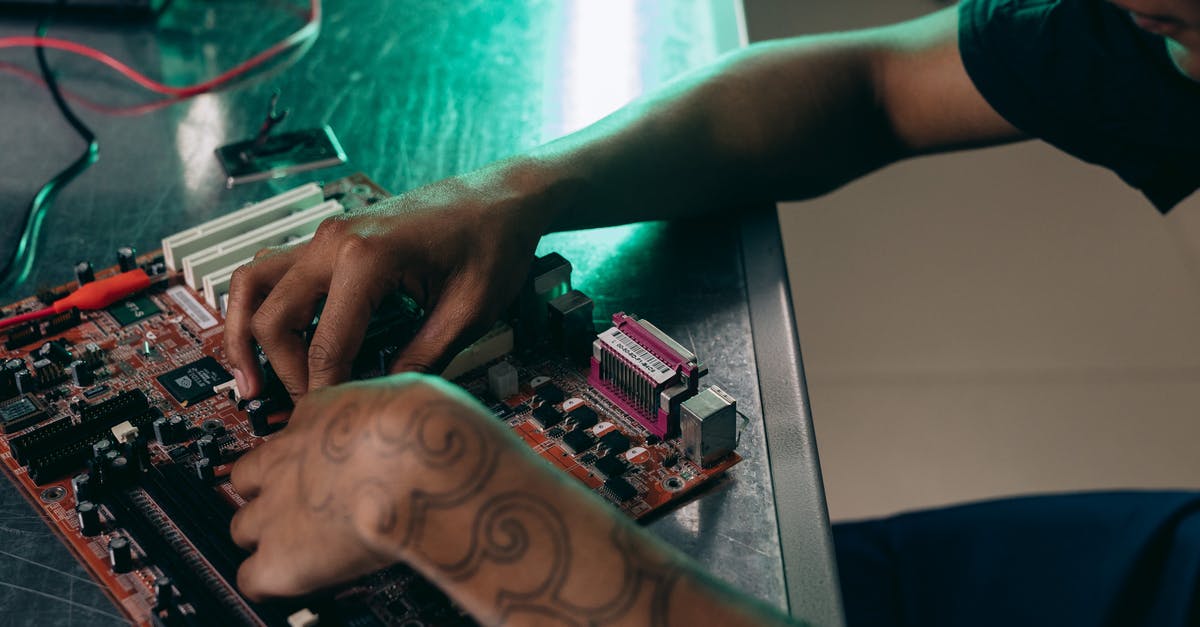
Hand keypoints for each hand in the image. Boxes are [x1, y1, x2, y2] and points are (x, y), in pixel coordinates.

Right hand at [223, 158, 563, 399]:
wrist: (500, 198)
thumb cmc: (492, 244)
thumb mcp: (469, 312)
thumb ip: (422, 358)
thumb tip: (380, 398)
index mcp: (368, 258)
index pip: (326, 345)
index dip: (326, 393)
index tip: (334, 421)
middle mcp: (334, 241)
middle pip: (273, 317)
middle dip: (284, 371)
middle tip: (307, 409)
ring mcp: (327, 236)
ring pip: (254, 284)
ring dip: (245, 334)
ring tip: (250, 381)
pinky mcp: (331, 239)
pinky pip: (274, 270)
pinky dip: (260, 305)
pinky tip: (269, 342)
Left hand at [228, 373, 508, 599]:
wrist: (423, 464)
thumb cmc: (431, 429)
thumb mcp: (410, 396)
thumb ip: (395, 411)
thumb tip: (412, 411)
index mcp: (321, 413)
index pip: (294, 432)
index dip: (309, 455)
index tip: (328, 465)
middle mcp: (287, 457)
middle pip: (247, 478)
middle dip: (271, 494)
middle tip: (307, 509)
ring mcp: (275, 509)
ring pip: (242, 528)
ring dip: (268, 539)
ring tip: (303, 550)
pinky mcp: (280, 558)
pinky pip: (252, 579)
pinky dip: (269, 583)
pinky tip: (299, 581)